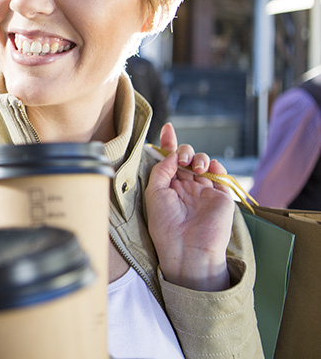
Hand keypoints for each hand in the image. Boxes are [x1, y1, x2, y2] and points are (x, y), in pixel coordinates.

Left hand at [144, 123, 233, 290]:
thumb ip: (162, 169)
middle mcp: (186, 187)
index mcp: (168, 186)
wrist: (187, 249)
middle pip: (186, 158)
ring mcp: (204, 191)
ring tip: (194, 167)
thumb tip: (172, 154)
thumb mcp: (155, 192)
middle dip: (184, 151)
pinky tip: (209, 168)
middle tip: (181, 161)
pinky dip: (216, 166)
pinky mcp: (221, 197)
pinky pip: (222, 175)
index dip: (169, 143)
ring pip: (203, 163)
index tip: (168, 128)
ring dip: (199, 158)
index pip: (169, 160)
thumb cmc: (166, 224)